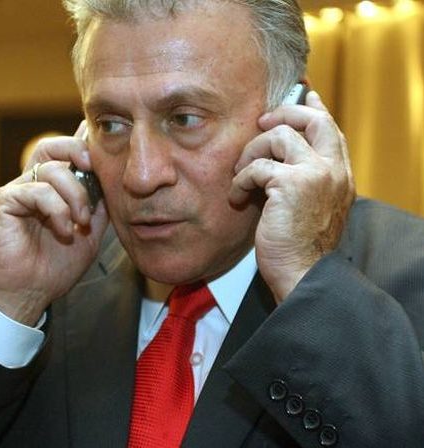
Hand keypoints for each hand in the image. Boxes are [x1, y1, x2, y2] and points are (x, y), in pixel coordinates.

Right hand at [0, 123, 108, 324]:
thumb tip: (112, 182)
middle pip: (53, 146)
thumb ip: (99, 207)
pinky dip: (58, 210)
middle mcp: (34, 184)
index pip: (66, 154)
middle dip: (77, 151)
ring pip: (52, 169)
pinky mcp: (5, 202)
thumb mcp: (90, 234)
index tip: (102, 135)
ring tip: (80, 223)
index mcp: (54, 189)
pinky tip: (64, 232)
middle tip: (92, 167)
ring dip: (76, 196)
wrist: (30, 292)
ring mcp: (19, 191)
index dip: (82, 139)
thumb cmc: (57, 265)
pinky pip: (37, 191)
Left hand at [230, 92, 354, 302]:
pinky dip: (241, 179)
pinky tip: (237, 197)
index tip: (304, 94)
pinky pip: (257, 166)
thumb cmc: (300, 245)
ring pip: (278, 136)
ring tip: (240, 174)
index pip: (330, 129)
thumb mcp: (310, 207)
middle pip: (311, 119)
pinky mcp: (291, 185)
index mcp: (340, 176)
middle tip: (260, 122)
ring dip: (251, 151)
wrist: (302, 274)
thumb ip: (303, 178)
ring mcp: (315, 175)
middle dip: (282, 113)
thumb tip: (278, 158)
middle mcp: (333, 170)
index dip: (314, 109)